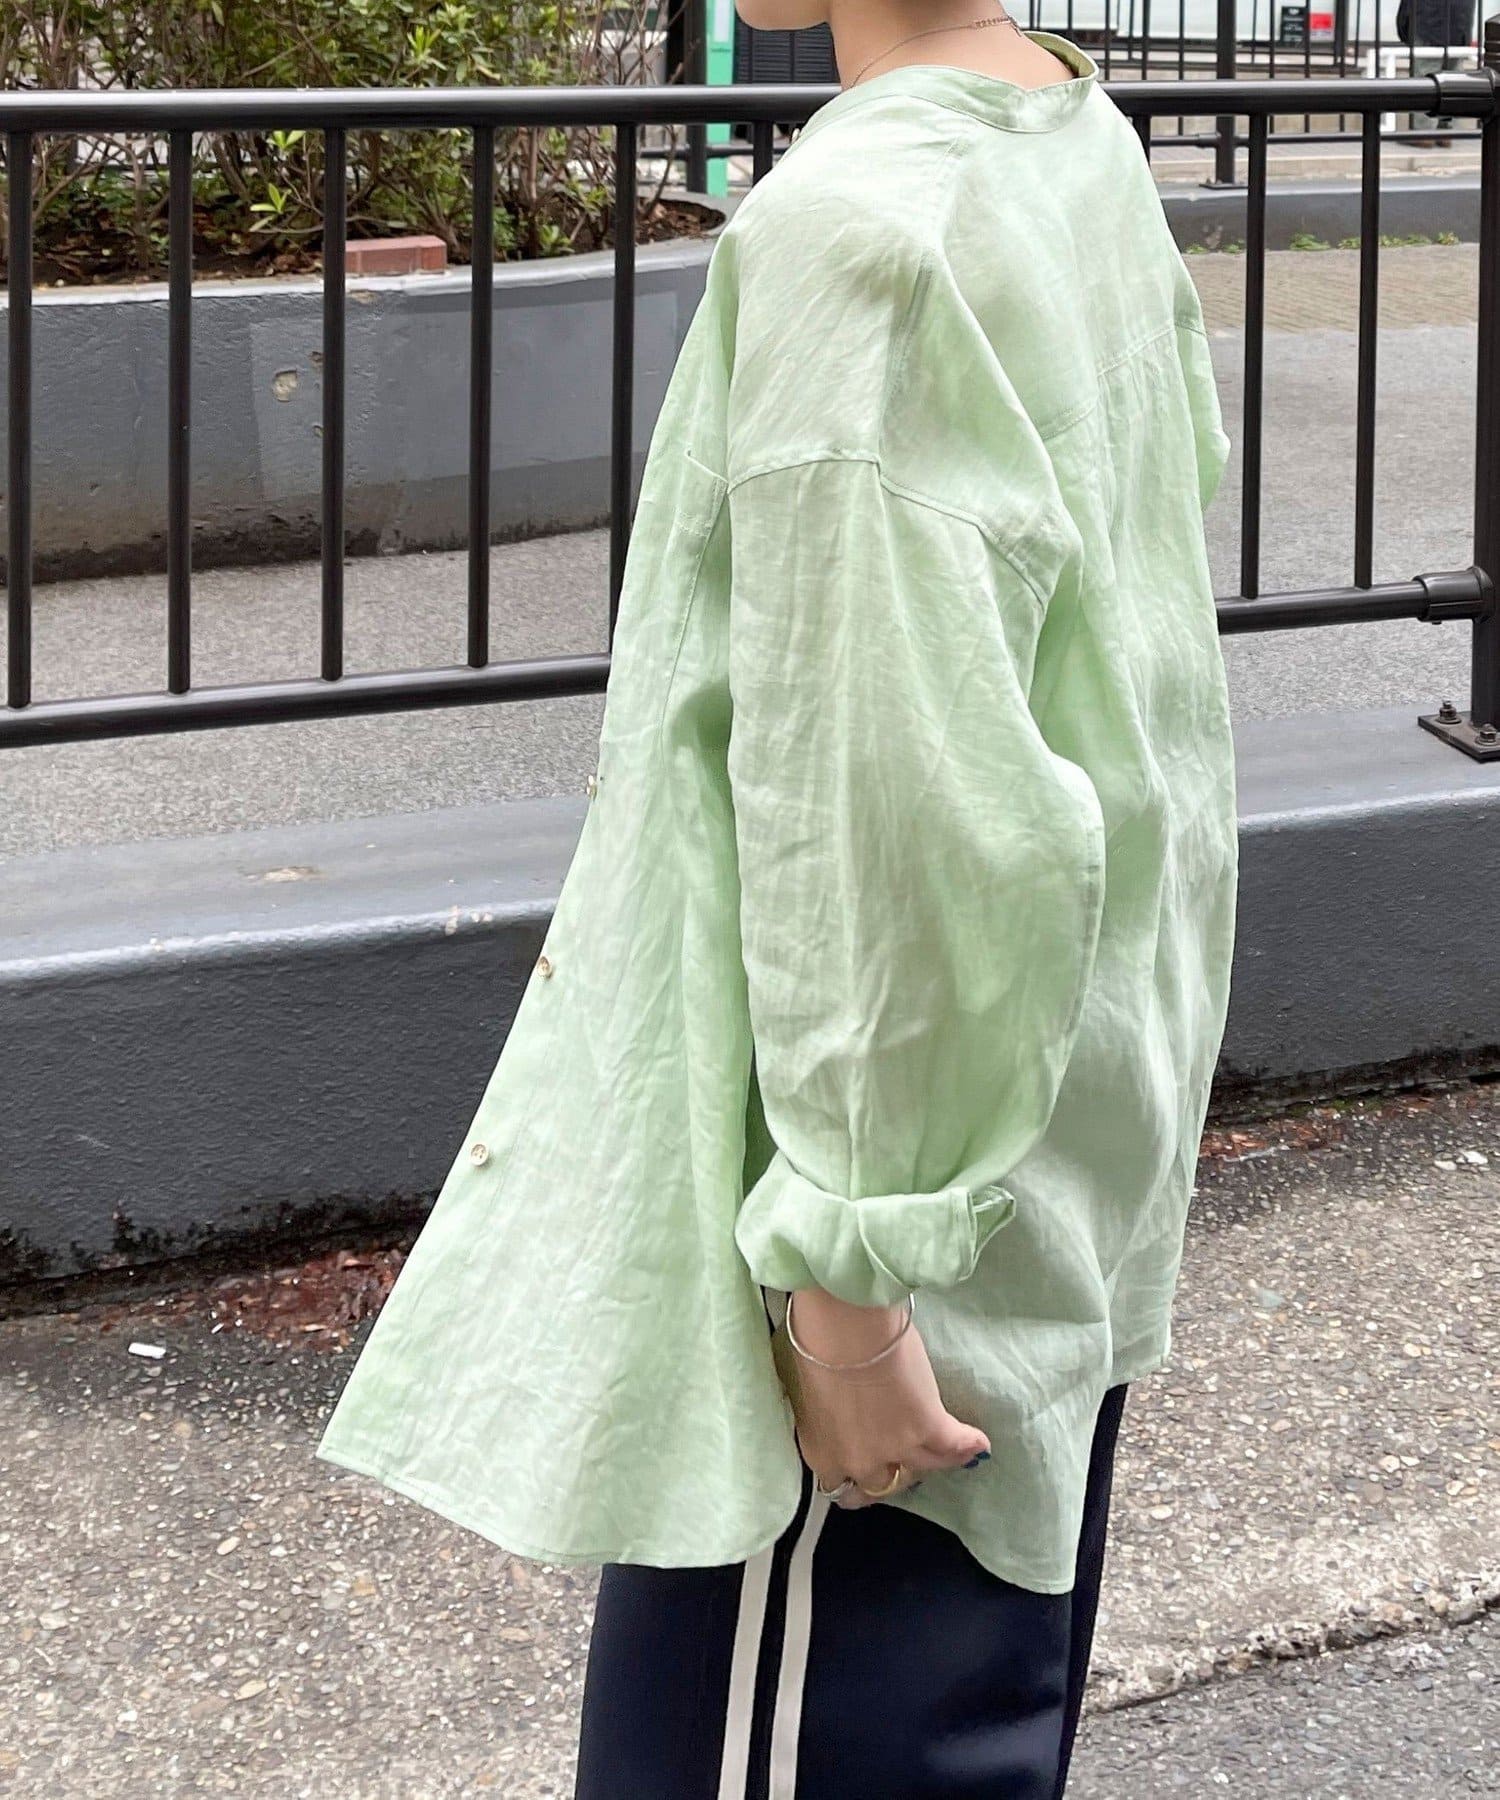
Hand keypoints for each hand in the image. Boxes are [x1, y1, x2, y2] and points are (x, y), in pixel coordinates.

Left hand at [771, 1287, 989, 1508]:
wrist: (844, 1327)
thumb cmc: (816, 1346)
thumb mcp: (812, 1396)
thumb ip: (829, 1417)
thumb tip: (840, 1412)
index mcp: (824, 1454)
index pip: (842, 1486)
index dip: (857, 1476)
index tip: (865, 1467)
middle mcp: (861, 1462)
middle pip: (886, 1484)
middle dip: (895, 1472)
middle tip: (903, 1460)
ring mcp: (898, 1448)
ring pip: (924, 1466)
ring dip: (936, 1460)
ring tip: (950, 1452)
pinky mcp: (929, 1427)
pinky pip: (954, 1444)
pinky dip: (969, 1443)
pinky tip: (980, 1443)